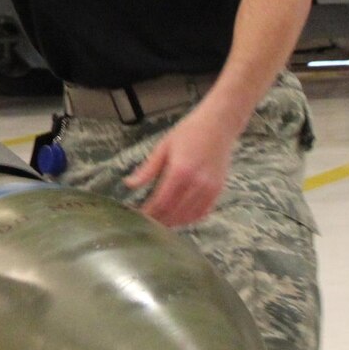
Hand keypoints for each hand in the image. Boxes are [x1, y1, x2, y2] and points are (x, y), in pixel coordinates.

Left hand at [124, 106, 241, 227]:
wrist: (219, 125)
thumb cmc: (189, 132)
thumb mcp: (163, 147)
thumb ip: (147, 169)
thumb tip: (129, 184)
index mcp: (180, 171)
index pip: (161, 202)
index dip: (148, 213)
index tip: (137, 217)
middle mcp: (197, 183)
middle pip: (174, 212)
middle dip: (158, 221)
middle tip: (145, 224)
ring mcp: (210, 189)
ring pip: (188, 216)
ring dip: (173, 223)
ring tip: (159, 223)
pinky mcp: (218, 190)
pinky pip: (203, 213)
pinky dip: (189, 219)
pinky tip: (178, 218)